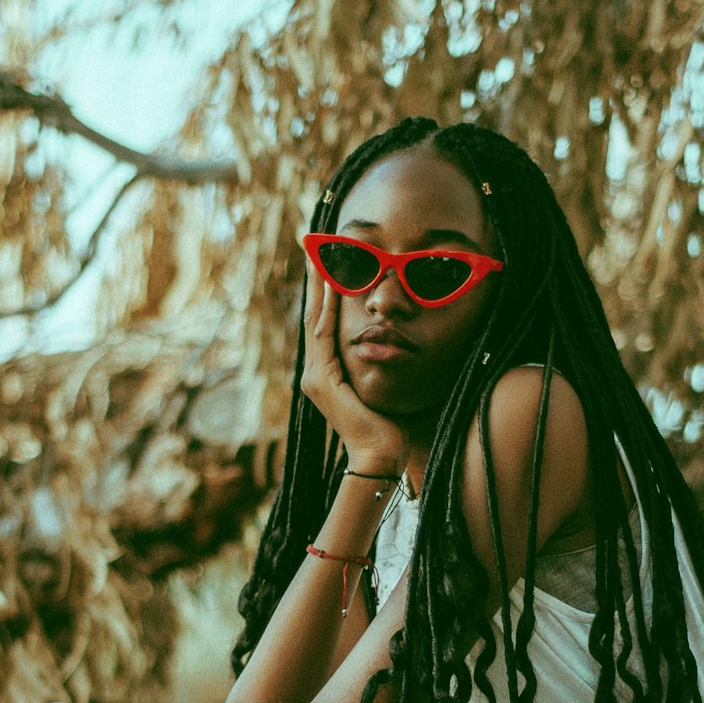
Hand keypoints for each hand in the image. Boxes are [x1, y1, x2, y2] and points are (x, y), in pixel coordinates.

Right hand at [300, 261, 407, 475]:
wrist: (381, 455)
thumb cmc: (389, 426)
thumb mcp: (381, 386)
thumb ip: (377, 364)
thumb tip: (390, 342)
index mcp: (327, 373)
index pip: (323, 323)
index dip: (323, 293)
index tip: (326, 262)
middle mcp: (314, 373)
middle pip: (313, 316)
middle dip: (315, 281)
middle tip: (314, 247)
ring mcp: (314, 377)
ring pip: (315, 321)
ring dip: (317, 287)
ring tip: (319, 256)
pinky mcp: (321, 382)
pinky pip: (322, 337)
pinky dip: (325, 309)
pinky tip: (329, 285)